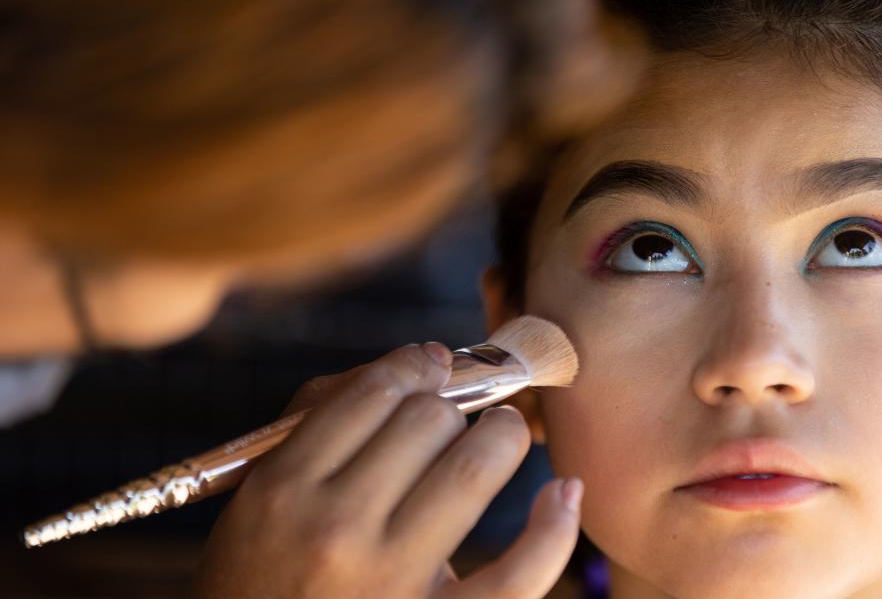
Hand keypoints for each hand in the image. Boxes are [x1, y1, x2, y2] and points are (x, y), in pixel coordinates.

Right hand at [193, 343, 582, 597]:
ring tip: (499, 435)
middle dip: (450, 406)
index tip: (431, 367)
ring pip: (473, 468)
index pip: (375, 392)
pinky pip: (518, 573)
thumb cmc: (266, 564)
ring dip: (500, 437)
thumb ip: (327, 410)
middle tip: (452, 416)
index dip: (414, 365)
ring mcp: (392, 583)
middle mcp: (335, 531)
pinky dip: (553, 528)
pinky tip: (563, 491)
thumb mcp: (264, 486)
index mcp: (285, 487)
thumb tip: (426, 359)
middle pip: (428, 421)